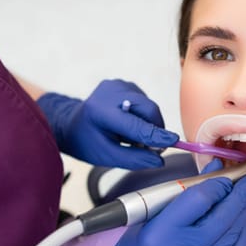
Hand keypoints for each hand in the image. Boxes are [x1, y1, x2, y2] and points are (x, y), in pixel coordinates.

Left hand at [36, 79, 178, 168]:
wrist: (72, 124)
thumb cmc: (88, 141)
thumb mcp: (106, 156)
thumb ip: (133, 159)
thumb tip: (158, 161)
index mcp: (101, 112)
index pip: (135, 124)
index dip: (155, 134)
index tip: (173, 141)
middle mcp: (110, 93)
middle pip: (147, 109)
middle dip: (154, 129)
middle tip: (149, 147)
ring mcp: (117, 85)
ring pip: (148, 106)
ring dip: (147, 123)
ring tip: (129, 135)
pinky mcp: (124, 84)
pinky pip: (144, 102)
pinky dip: (142, 116)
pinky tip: (128, 123)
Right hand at [74, 159, 245, 245]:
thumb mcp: (152, 217)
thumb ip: (184, 193)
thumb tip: (215, 169)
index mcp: (159, 234)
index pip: (199, 198)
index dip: (218, 184)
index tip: (225, 177)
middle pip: (222, 216)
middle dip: (239, 195)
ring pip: (233, 234)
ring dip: (241, 213)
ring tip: (242, 200)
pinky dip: (241, 235)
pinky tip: (240, 223)